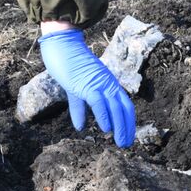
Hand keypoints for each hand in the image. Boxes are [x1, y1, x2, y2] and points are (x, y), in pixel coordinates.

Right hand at [38, 29, 135, 147]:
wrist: (62, 45)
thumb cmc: (69, 65)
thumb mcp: (76, 90)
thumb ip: (80, 108)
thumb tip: (80, 128)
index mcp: (109, 84)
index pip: (125, 105)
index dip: (128, 122)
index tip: (128, 137)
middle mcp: (108, 84)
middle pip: (123, 108)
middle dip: (127, 128)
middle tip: (127, 145)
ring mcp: (99, 83)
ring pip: (114, 107)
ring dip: (119, 126)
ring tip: (120, 142)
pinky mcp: (86, 83)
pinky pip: (98, 101)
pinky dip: (103, 116)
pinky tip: (106, 129)